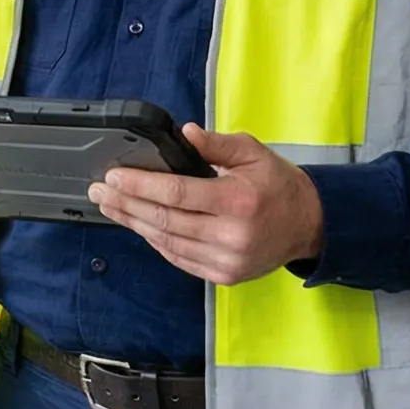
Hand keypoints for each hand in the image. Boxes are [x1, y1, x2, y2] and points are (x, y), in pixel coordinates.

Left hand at [85, 124, 321, 285]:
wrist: (310, 225)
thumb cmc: (279, 185)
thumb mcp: (254, 152)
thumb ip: (216, 144)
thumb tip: (184, 134)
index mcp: (239, 201)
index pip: (176, 193)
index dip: (140, 186)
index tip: (113, 177)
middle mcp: (232, 235)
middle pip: (165, 220)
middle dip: (126, 205)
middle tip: (99, 192)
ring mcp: (227, 260)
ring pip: (168, 242)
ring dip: (135, 224)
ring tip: (112, 208)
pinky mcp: (225, 275)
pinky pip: (180, 259)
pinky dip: (157, 242)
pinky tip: (140, 226)